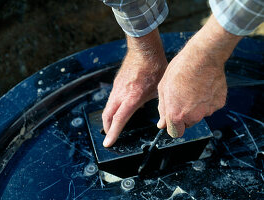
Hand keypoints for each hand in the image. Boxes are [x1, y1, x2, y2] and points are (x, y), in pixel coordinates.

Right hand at [102, 29, 167, 146]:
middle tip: (108, 135)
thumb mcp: (158, 91)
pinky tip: (120, 108)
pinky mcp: (117, 82)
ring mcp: (117, 87)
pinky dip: (113, 107)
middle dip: (107, 127)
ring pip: (108, 107)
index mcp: (132, 97)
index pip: (119, 120)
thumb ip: (156, 106)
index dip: (113, 133)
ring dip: (108, 117)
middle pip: (107, 115)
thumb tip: (160, 119)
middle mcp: (121, 94)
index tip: (108, 143)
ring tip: (112, 125)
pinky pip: (112, 98)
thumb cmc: (154, 68)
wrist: (144, 50)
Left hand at [157, 15, 241, 136]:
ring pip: (199, 115)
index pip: (175, 133)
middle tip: (182, 97)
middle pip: (188, 124)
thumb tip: (162, 124)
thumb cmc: (180, 70)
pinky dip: (207, 100)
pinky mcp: (219, 103)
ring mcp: (208, 110)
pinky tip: (203, 87)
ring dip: (196, 107)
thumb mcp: (163, 89)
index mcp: (176, 115)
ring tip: (193, 89)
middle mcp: (193, 116)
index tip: (173, 119)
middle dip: (184, 115)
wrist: (202, 57)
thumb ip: (163, 109)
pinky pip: (210, 106)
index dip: (173, 126)